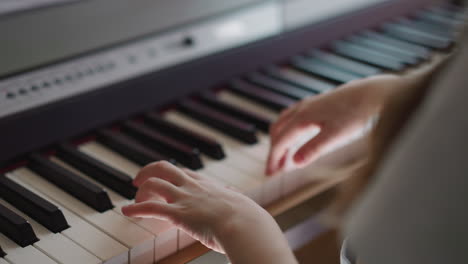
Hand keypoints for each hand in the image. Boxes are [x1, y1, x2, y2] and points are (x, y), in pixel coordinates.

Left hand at [121, 161, 273, 252]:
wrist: (246, 225)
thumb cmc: (247, 218)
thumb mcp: (241, 203)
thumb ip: (235, 199)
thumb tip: (239, 198)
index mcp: (207, 184)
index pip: (183, 171)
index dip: (169, 174)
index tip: (162, 178)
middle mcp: (193, 187)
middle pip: (165, 167)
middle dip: (148, 171)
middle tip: (138, 180)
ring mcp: (185, 198)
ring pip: (154, 183)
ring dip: (140, 190)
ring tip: (134, 199)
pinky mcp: (179, 214)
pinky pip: (151, 207)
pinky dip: (135, 209)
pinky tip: (126, 212)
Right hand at [266, 74, 403, 175]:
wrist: (374, 93)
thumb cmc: (357, 112)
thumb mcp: (336, 135)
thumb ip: (314, 149)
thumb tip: (295, 162)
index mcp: (303, 117)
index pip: (281, 141)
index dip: (274, 158)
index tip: (270, 174)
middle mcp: (302, 109)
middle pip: (278, 131)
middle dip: (275, 151)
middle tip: (275, 169)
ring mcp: (310, 105)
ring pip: (285, 123)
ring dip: (281, 141)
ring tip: (285, 158)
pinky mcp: (319, 104)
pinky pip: (295, 118)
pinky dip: (290, 132)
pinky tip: (299, 139)